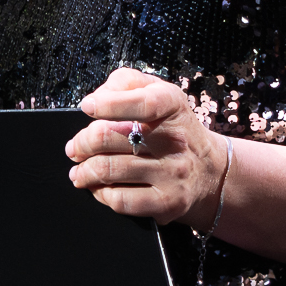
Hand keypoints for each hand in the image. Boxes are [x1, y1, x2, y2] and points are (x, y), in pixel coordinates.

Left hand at [65, 67, 230, 226]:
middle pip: (109, 137)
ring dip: (83, 170)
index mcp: (172, 106)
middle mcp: (175, 140)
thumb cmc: (174, 129)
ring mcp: (172, 174)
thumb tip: (98, 97)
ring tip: (79, 169)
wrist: (210, 171)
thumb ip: (126, 83)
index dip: (108, 104)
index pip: (141, 103)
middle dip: (82, 143)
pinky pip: (120, 200)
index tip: (87, 107)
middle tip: (75, 148)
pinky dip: (100, 193)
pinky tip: (99, 187)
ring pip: (108, 170)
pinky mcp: (167, 203)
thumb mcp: (159, 93)